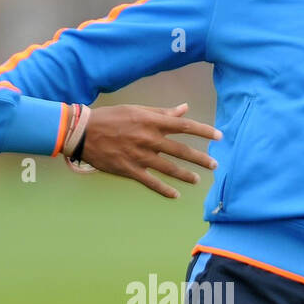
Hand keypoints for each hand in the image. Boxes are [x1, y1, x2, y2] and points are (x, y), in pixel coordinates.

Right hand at [78, 102, 219, 198]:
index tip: (219, 136)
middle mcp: (149, 139)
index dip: (204, 131)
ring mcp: (140, 156)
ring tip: (198, 180)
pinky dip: (164, 190)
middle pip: (181, 150)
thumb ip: (162, 112)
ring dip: (186, 175)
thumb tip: (184, 108)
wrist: (84, 132)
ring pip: (169, 168)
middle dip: (200, 158)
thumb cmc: (111, 117)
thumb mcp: (137, 110)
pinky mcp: (130, 170)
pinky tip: (176, 195)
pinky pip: (151, 182)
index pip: (184, 126)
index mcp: (152, 121)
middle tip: (214, 165)